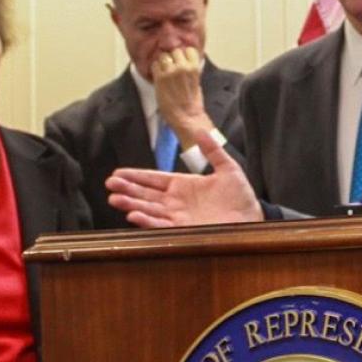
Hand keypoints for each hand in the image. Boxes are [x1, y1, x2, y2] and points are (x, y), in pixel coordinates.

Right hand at [106, 128, 264, 227]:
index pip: (154, 179)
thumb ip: (212, 151)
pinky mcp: (184, 231)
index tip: (117, 173)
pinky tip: (134, 215)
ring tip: (114, 199)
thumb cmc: (241, 197)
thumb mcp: (228, 168)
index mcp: (183, 186)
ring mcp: (178, 217)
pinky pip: (161, 226)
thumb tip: (200, 130)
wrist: (252, 218)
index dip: (136, 176)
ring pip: (149, 210)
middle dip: (127, 189)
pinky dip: (147, 221)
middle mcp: (177, 202)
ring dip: (131, 204)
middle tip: (109, 184)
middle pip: (146, 195)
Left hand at [153, 47, 212, 146]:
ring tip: (165, 73)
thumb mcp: (197, 81)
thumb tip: (183, 61)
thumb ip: (190, 69)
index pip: (188, 49)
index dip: (184, 54)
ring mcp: (170, 72)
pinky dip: (156, 70)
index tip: (183, 61)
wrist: (186, 116)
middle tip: (172, 68)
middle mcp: (183, 67)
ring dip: (163, 63)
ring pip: (163, 56)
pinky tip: (160, 78)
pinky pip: (154, 65)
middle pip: (175, 51)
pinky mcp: (160, 78)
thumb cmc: (192, 102)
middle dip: (173, 58)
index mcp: (195, 67)